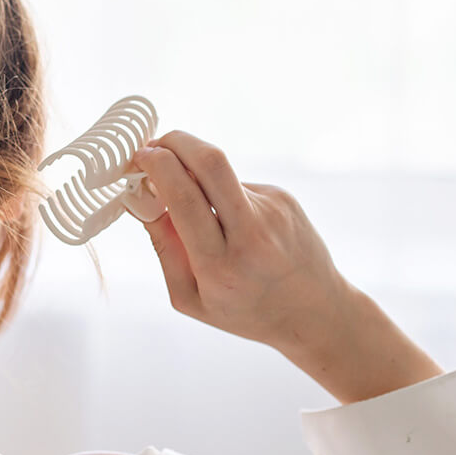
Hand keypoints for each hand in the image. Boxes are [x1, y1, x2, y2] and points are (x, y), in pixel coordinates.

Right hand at [130, 131, 354, 353]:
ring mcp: (273, 211)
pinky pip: (237, 184)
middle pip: (211, 161)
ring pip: (220, 172)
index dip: (157, 167)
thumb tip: (141, 200)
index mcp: (220, 265)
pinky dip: (221, 194)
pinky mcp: (284, 198)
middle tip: (154, 147)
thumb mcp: (190, 297)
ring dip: (195, 175)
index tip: (139, 159)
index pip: (184, 197)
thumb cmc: (247, 310)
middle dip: (174, 141)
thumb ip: (164, 248)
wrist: (316, 312)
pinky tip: (232, 223)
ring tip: (198, 207)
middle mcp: (252, 233)